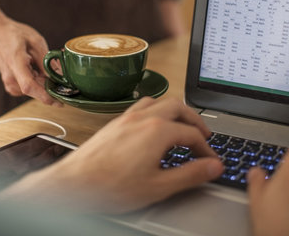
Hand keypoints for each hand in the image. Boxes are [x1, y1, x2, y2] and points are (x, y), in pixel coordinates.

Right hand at [0, 18, 60, 105]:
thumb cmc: (14, 35)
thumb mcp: (35, 41)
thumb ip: (46, 60)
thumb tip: (59, 75)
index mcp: (15, 63)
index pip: (29, 86)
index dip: (45, 96)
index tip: (59, 101)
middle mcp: (10, 77)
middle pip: (35, 91)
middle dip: (50, 87)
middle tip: (59, 75)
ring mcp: (9, 83)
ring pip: (34, 91)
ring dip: (43, 83)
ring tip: (42, 66)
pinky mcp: (11, 86)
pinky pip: (29, 89)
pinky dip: (37, 83)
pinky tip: (36, 71)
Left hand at [0, 97, 223, 213]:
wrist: (76, 184)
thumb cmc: (111, 186)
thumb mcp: (159, 186)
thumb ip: (190, 175)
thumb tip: (213, 167)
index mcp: (157, 131)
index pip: (192, 134)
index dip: (207, 148)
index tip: (211, 161)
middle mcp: (142, 118)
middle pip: (178, 107)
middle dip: (194, 120)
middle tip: (203, 136)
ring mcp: (126, 118)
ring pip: (158, 101)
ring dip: (174, 111)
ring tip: (181, 126)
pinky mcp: (115, 123)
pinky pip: (141, 106)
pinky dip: (156, 111)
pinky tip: (153, 126)